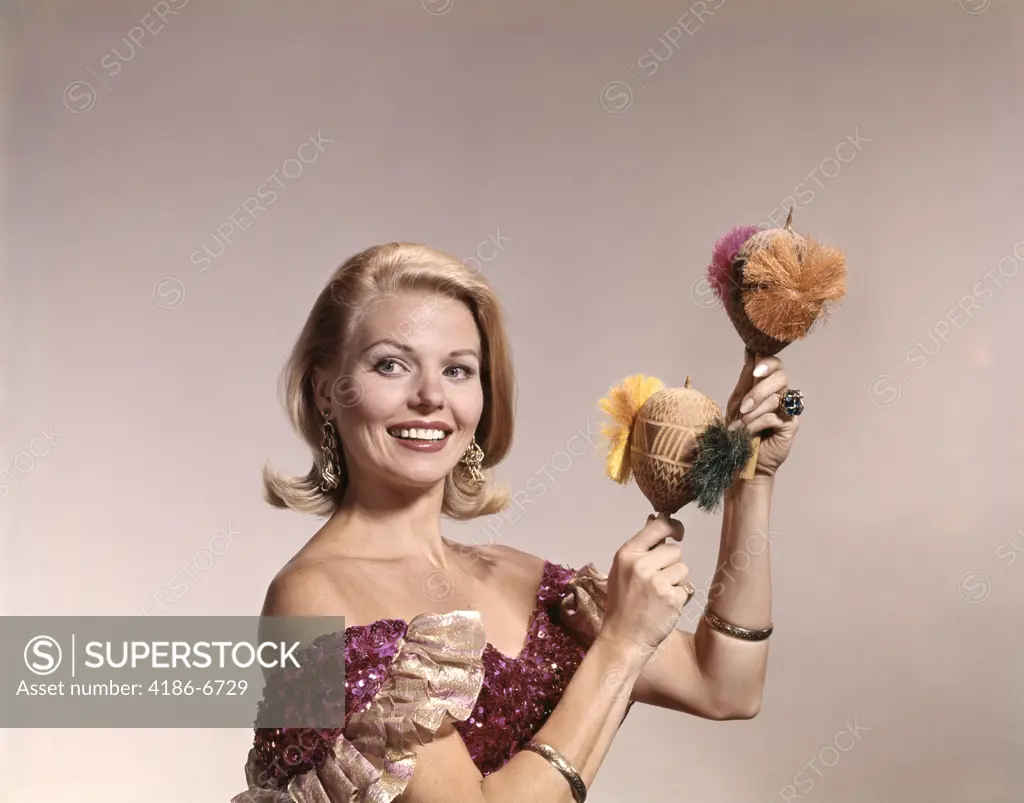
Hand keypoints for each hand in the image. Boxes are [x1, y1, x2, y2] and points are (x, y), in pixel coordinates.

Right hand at [598, 514, 690, 658]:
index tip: (678, 532)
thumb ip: (641, 547)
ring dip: (676, 581)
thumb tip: (658, 518)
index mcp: (626, 554)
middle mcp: (641, 564)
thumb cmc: (622, 603)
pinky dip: (679, 598)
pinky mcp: (672, 598)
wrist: (623, 637)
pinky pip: (686, 588)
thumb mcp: (622, 569)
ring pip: (683, 569)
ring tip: (658, 595)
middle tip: (656, 580)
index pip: (657, 528)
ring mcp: (657, 582)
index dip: (673, 526)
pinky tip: (663, 607)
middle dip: (671, 564)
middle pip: (675, 550)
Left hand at [726, 348, 799, 477]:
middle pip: (781, 378)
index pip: (776, 365)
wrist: (741, 458)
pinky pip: (776, 416)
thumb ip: (747, 378)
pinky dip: (757, 424)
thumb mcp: (738, 401)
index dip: (768, 362)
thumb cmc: (739, 430)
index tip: (755, 368)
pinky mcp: (791, 426)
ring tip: (740, 424)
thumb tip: (750, 350)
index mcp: (768, 385)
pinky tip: (747, 432)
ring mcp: (789, 410)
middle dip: (758, 391)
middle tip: (743, 406)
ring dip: (753, 411)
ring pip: (776, 398)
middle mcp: (782, 395)